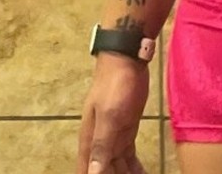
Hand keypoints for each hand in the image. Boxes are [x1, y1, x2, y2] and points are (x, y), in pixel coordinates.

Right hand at [77, 55, 150, 173]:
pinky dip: (133, 168)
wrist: (126, 59)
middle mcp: (99, 143)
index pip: (88, 172)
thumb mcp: (109, 115)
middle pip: (104, 172)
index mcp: (90, 142)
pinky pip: (128, 156)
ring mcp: (114, 136)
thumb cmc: (114, 85)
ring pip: (116, 167)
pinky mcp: (127, 129)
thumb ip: (101, 144)